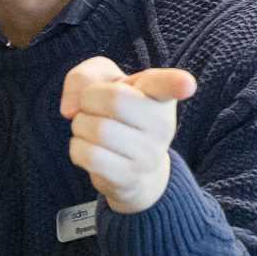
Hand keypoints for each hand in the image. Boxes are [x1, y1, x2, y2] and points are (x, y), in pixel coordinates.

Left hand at [61, 57, 197, 213]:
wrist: (134, 169)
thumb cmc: (117, 114)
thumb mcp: (103, 82)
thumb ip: (83, 77)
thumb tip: (69, 108)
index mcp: (159, 94)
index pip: (168, 85)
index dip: (178, 83)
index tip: (187, 84)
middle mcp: (161, 124)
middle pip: (114, 99)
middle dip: (89, 99)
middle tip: (93, 107)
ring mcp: (148, 154)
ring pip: (97, 129)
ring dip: (80, 126)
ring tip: (92, 129)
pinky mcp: (128, 177)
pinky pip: (88, 155)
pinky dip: (77, 147)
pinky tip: (89, 147)